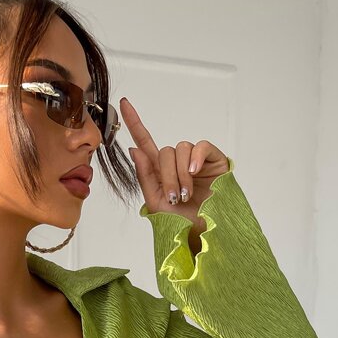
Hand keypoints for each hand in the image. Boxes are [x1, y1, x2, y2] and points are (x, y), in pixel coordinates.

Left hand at [120, 97, 229, 251]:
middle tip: (175, 197)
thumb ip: (145, 175)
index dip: (134, 123)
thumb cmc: (180, 223)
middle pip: (164, 151)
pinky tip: (196, 172)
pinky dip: (197, 157)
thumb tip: (134, 149)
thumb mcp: (155, 202)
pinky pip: (202, 146)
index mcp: (159, 172)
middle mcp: (177, 163)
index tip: (123, 104)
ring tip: (187, 194)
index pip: (145, 142)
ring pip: (181, 149)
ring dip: (181, 173)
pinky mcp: (214, 160)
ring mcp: (196, 161)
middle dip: (166, 175)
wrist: (204, 233)